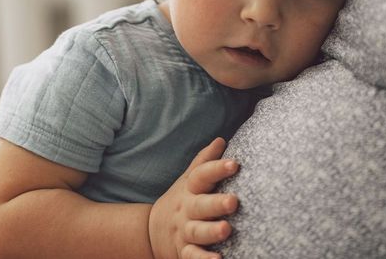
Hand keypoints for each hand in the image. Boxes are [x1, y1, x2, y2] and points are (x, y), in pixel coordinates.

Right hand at [149, 137, 241, 258]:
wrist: (150, 231)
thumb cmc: (181, 201)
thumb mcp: (188, 180)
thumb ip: (204, 162)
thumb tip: (221, 140)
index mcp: (190, 190)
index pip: (201, 176)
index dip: (217, 169)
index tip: (235, 164)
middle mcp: (187, 210)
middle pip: (200, 205)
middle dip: (216, 203)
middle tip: (233, 202)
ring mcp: (184, 231)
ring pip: (197, 232)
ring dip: (211, 232)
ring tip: (226, 230)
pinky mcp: (184, 251)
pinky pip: (192, 257)